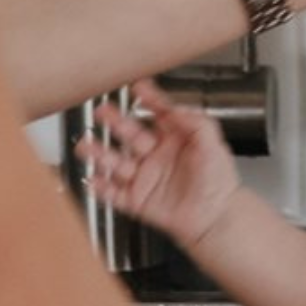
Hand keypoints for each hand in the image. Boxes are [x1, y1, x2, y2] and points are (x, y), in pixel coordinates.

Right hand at [75, 77, 239, 246]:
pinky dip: (101, 187)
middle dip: (115, 121)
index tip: (138, 87)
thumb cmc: (219, 183)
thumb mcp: (214, 144)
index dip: (150, 99)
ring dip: (100, 153)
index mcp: (176, 139)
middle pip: (131, 133)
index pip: (159, 113)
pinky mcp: (138, 200)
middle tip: (102, 110)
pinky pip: (114, 193)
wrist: (216, 218)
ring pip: (117, 162)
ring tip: (86, 144)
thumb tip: (178, 108)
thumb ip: (197, 123)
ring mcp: (146, 177)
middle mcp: (157, 155)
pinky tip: (91, 179)